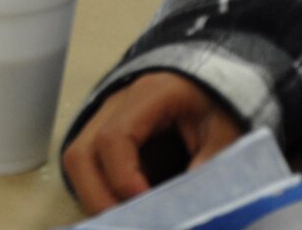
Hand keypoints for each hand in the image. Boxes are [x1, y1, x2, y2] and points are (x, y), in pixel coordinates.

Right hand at [61, 73, 245, 213]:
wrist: (205, 87)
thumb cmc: (213, 105)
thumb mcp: (224, 130)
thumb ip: (211, 163)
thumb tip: (189, 206)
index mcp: (148, 94)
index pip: (114, 138)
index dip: (123, 178)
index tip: (148, 206)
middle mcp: (114, 106)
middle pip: (81, 154)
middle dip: (99, 199)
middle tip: (131, 224)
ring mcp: (102, 121)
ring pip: (77, 164)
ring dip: (96, 199)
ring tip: (130, 220)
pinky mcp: (101, 139)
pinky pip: (88, 170)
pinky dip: (102, 195)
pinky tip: (130, 211)